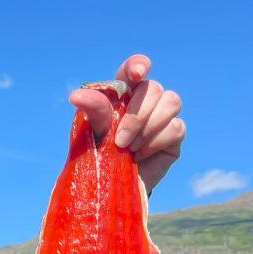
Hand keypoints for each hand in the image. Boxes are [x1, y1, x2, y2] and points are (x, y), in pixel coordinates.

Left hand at [69, 55, 184, 195]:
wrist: (110, 188)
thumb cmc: (98, 156)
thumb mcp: (92, 133)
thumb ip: (93, 112)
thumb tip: (76, 95)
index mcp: (122, 94)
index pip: (134, 69)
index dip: (138, 65)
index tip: (136, 74)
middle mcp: (145, 100)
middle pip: (153, 88)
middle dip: (136, 115)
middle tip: (119, 141)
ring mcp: (162, 116)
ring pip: (171, 102)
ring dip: (148, 126)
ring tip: (129, 148)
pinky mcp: (174, 134)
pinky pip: (176, 127)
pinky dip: (156, 141)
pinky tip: (140, 155)